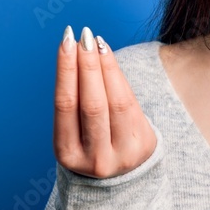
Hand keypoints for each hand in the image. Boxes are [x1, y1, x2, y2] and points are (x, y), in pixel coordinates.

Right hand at [53, 26, 156, 177]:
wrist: (124, 173)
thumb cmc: (91, 141)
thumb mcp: (76, 131)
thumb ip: (76, 100)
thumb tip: (78, 49)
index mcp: (68, 155)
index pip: (65, 105)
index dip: (66, 70)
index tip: (66, 41)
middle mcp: (95, 159)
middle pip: (91, 104)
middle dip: (86, 66)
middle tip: (83, 36)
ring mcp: (122, 155)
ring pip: (115, 102)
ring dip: (105, 67)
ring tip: (96, 41)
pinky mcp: (144, 146)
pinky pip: (132, 104)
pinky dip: (120, 78)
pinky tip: (110, 58)